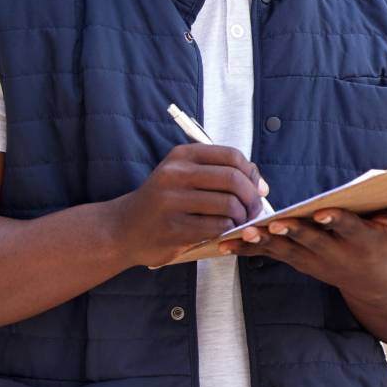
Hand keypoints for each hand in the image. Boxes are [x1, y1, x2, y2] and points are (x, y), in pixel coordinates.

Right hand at [110, 144, 268, 267]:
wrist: (124, 228)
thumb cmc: (165, 202)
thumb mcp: (186, 177)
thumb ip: (222, 174)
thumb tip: (261, 186)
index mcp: (183, 155)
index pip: (232, 156)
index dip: (252, 174)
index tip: (257, 189)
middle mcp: (175, 173)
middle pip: (233, 179)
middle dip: (252, 197)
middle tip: (254, 210)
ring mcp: (172, 200)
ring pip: (229, 204)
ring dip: (242, 217)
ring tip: (239, 222)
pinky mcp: (173, 227)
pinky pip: (217, 227)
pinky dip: (228, 230)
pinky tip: (223, 232)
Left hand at [220, 193, 386, 300]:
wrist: (381, 285)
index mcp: (363, 241)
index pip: (349, 229)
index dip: (336, 221)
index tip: (323, 211)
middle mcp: (336, 254)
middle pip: (310, 241)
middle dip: (291, 232)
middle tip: (270, 224)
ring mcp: (315, 261)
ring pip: (284, 251)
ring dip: (261, 244)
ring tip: (238, 235)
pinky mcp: (299, 261)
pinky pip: (269, 255)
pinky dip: (247, 249)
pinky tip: (221, 243)